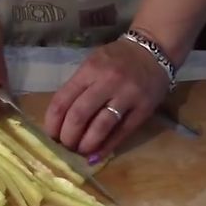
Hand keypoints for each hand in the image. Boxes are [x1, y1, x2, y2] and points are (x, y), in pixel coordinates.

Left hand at [44, 39, 170, 159]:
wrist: (154, 50)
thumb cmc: (118, 58)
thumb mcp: (93, 63)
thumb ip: (78, 86)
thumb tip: (61, 119)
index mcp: (90, 69)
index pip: (63, 100)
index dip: (53, 122)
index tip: (51, 135)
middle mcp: (107, 81)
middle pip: (79, 115)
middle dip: (68, 137)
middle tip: (65, 145)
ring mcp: (127, 95)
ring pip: (101, 126)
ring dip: (86, 144)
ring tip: (80, 151)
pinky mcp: (143, 109)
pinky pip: (122, 132)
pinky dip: (107, 147)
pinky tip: (97, 155)